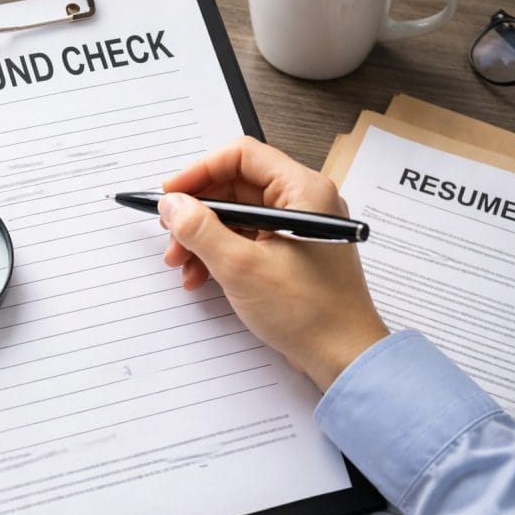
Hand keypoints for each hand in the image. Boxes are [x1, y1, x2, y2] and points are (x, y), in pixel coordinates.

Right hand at [159, 136, 387, 390]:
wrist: (343, 358)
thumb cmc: (310, 313)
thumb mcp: (241, 267)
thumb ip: (200, 230)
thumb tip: (172, 205)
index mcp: (303, 191)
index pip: (241, 156)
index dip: (199, 171)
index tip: (171, 194)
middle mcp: (303, 202)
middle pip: (235, 186)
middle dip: (197, 211)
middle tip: (170, 234)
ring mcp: (297, 228)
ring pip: (236, 215)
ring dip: (202, 236)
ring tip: (181, 263)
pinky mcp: (290, 253)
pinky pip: (246, 239)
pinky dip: (219, 253)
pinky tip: (200, 277)